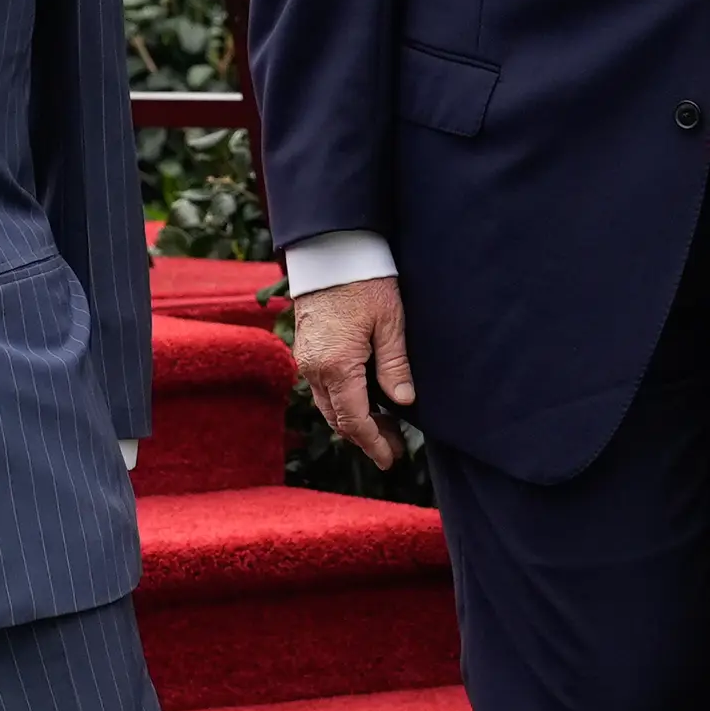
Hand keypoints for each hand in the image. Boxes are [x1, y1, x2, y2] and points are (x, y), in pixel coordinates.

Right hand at [293, 275, 414, 470]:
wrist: (329, 250)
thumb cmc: (364, 281)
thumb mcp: (390, 322)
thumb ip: (395, 366)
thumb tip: (404, 402)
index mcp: (336, 365)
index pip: (354, 421)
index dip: (374, 444)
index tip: (391, 459)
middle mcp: (314, 368)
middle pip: (338, 419)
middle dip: (366, 437)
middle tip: (394, 448)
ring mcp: (306, 359)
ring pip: (328, 405)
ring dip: (353, 420)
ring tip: (384, 426)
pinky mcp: (305, 348)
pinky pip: (321, 387)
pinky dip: (342, 401)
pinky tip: (365, 399)